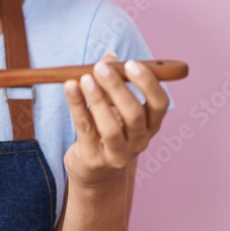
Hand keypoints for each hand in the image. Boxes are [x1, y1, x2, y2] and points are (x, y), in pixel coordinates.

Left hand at [62, 51, 169, 187]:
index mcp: (151, 125)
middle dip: (118, 88)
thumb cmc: (106, 130)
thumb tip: (109, 57)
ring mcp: (118, 154)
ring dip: (97, 100)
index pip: (159, 104)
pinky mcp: (94, 159)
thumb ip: (112, 83)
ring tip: (85, 78)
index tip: (132, 64)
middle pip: (134, 115)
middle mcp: (139, 141)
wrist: (94, 173)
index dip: (148, 84)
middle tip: (102, 68)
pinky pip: (85, 129)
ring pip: (111, 127)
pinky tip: (69, 87)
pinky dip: (77, 106)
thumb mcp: (113, 106)